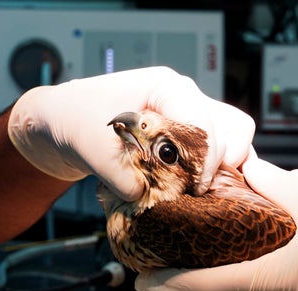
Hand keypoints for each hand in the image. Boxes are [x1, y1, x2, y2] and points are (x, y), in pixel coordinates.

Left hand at [8, 66, 254, 200]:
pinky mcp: (187, 139)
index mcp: (166, 88)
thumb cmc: (76, 118)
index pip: (205, 120)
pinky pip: (219, 153)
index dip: (205, 158)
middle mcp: (185, 100)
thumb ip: (117, 172)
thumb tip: (142, 196)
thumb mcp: (90, 144)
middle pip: (232, 128)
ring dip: (224, 168)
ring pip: (233, 139)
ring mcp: (189, 118)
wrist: (64, 123)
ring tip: (202, 192)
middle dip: (218, 164)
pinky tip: (197, 191)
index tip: (195, 187)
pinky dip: (215, 173)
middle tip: (196, 192)